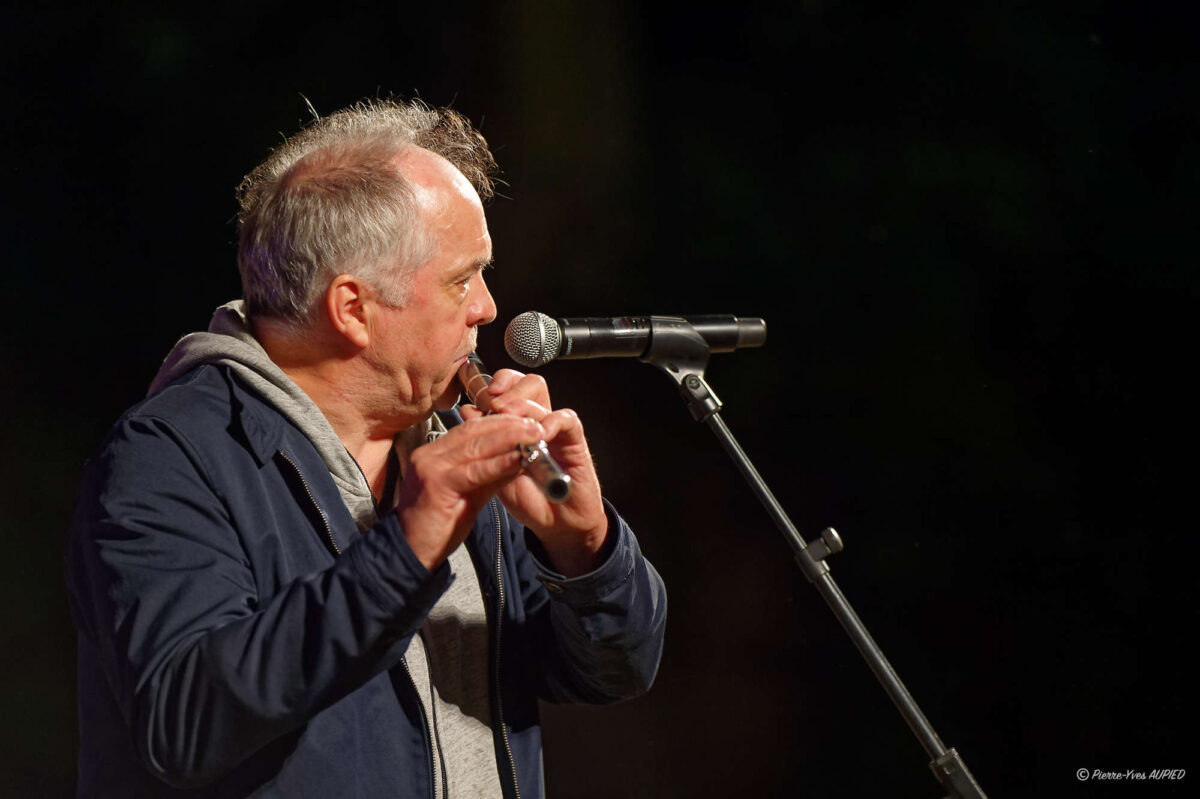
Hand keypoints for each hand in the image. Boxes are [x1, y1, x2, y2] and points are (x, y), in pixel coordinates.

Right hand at [395, 413, 544, 570]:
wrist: (413, 553)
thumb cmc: (439, 525)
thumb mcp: (469, 493)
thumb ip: (490, 475)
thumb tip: (518, 457)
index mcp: (434, 453)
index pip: (471, 428)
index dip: (500, 422)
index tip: (526, 421)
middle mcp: (429, 455)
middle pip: (474, 431)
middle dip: (509, 425)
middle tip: (537, 424)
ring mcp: (430, 467)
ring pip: (476, 446)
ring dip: (509, 438)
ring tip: (534, 435)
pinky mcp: (436, 484)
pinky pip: (474, 471)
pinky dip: (499, 464)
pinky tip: (518, 459)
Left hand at [460, 370, 608, 575]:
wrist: (556, 525)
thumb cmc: (528, 500)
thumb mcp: (497, 473)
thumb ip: (486, 445)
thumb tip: (467, 411)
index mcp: (514, 426)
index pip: (506, 389)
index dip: (492, 386)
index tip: (477, 398)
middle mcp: (534, 421)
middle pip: (523, 382)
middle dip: (506, 385)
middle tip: (493, 402)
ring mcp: (554, 428)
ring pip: (540, 393)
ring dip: (521, 401)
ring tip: (508, 415)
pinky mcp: (574, 440)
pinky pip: (565, 419)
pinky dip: (551, 422)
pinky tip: (540, 433)